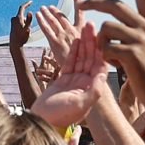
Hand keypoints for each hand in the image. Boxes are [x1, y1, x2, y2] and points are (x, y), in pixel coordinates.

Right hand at [28, 7, 105, 127]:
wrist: (41, 120)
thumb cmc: (60, 116)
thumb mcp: (79, 104)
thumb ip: (92, 90)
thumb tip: (103, 75)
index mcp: (92, 88)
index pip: (100, 64)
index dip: (101, 48)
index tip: (100, 34)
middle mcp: (86, 82)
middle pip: (91, 58)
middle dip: (92, 41)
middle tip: (90, 24)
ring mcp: (75, 80)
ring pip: (81, 57)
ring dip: (83, 42)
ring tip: (84, 27)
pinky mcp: (64, 78)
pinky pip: (70, 61)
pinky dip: (73, 50)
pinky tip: (76, 39)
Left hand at [83, 0, 144, 110]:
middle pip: (115, 5)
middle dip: (95, 3)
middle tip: (81, 4)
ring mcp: (140, 39)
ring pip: (106, 27)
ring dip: (101, 40)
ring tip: (109, 54)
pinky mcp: (131, 53)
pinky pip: (106, 46)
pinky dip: (105, 55)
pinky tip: (114, 64)